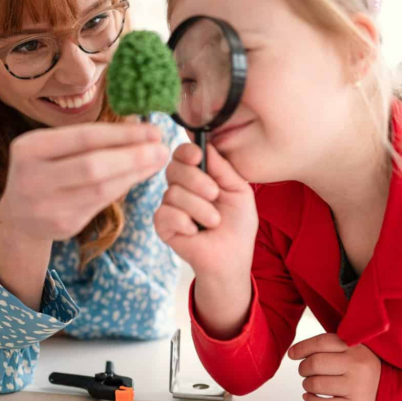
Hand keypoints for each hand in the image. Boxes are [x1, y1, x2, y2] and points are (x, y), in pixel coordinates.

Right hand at [0, 121, 169, 241]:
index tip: (152, 130)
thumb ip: (88, 139)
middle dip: (133, 156)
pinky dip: (122, 188)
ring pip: (100, 189)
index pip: (84, 138)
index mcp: (29, 148)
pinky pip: (100, 204)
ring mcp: (46, 206)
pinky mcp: (61, 225)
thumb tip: (142, 130)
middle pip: (93, 166)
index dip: (122, 134)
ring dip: (134, 174)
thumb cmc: (46, 170)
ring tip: (157, 162)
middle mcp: (33, 178)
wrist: (19, 216)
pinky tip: (139, 177)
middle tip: (163, 149)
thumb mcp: (52, 148)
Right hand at [153, 142, 257, 279]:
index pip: (183, 154)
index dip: (187, 151)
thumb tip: (205, 142)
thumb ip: (222, 167)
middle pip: (174, 168)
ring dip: (199, 208)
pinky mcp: (162, 225)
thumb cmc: (238, 225)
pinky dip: (183, 221)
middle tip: (214, 195)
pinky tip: (194, 231)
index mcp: (199, 176)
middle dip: (196, 180)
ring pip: (173, 193)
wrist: (232, 257)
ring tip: (213, 222)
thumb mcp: (239, 190)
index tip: (198, 156)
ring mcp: (170, 206)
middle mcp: (181, 188)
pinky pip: (164, 213)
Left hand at [288, 333, 381, 400]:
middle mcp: (357, 365)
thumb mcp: (356, 350)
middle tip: (305, 371)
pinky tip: (310, 397)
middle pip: (315, 363)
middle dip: (303, 368)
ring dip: (307, 385)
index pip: (322, 342)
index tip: (293, 354)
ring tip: (311, 384)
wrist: (393, 392)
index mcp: (356, 347)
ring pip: (316, 384)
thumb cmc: (366, 369)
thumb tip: (296, 351)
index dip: (302, 348)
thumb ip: (332, 346)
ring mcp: (357, 386)